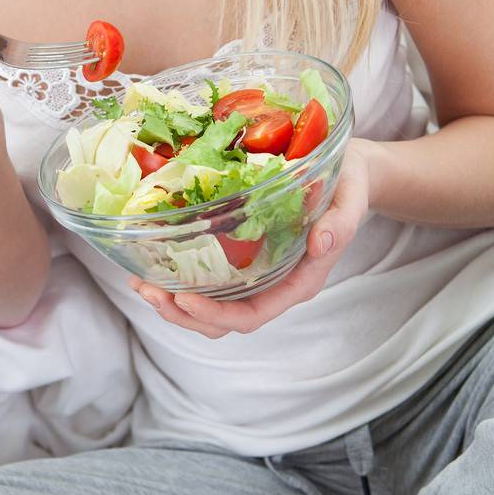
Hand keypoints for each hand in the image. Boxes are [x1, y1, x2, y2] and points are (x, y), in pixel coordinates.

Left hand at [126, 139, 371, 337]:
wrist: (352, 172)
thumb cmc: (351, 185)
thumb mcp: (351, 197)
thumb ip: (341, 223)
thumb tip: (321, 244)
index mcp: (300, 281)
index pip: (253, 315)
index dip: (217, 315)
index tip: (184, 298)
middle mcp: (276, 285)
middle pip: (224, 322)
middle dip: (182, 314)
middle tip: (146, 290)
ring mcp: (259, 273)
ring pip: (212, 305)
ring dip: (174, 301)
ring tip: (140, 281)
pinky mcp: (246, 255)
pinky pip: (212, 279)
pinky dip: (181, 276)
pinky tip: (154, 260)